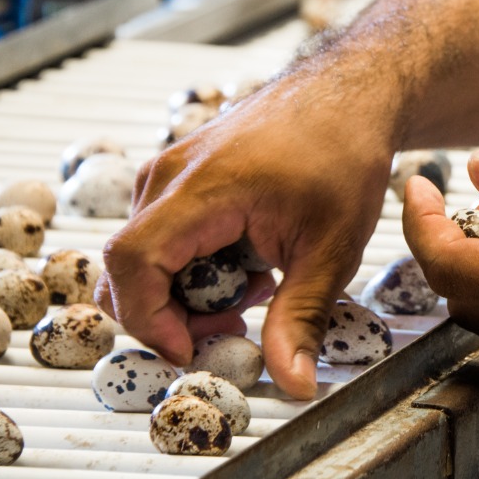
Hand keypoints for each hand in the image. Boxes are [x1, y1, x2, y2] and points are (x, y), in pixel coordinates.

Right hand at [95, 74, 391, 399]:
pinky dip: (195, 264)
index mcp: (200, 190)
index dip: (150, 320)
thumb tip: (293, 385)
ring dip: (189, 290)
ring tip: (256, 286)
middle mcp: (168, 177)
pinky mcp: (179, 177)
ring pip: (146, 255)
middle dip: (172, 315)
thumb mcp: (333, 247)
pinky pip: (163, 235)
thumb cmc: (343, 155)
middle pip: (130, 267)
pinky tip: (249, 261)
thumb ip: (303, 317)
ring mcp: (169, 173)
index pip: (132, 263)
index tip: (193, 350)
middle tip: (235, 326)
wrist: (348, 93)